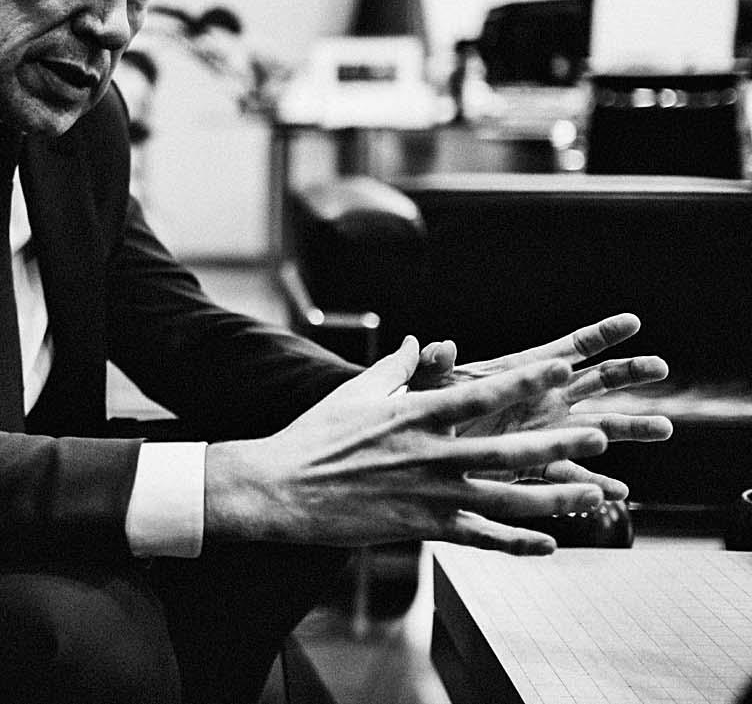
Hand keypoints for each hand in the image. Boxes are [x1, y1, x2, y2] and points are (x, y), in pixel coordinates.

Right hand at [205, 336, 611, 554]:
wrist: (283, 489)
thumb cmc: (316, 435)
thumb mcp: (355, 392)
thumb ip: (397, 367)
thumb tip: (422, 341)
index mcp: (414, 415)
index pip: (482, 393)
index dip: (526, 380)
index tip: (564, 366)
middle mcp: (429, 455)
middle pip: (508, 451)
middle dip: (559, 445)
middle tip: (602, 436)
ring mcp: (428, 495)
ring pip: (505, 500)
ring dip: (553, 498)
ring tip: (592, 494)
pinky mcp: (422, 527)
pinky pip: (479, 537)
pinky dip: (516, 543)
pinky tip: (549, 544)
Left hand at [409, 313, 672, 498]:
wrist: (414, 451)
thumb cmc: (419, 409)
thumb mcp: (427, 386)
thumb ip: (434, 366)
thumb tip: (437, 345)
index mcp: (521, 373)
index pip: (568, 348)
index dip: (601, 334)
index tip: (633, 321)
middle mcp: (540, 400)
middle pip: (595, 382)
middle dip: (629, 373)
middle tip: (660, 367)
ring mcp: (542, 432)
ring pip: (596, 428)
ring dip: (630, 427)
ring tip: (665, 428)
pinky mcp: (534, 465)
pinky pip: (571, 474)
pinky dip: (594, 483)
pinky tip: (617, 492)